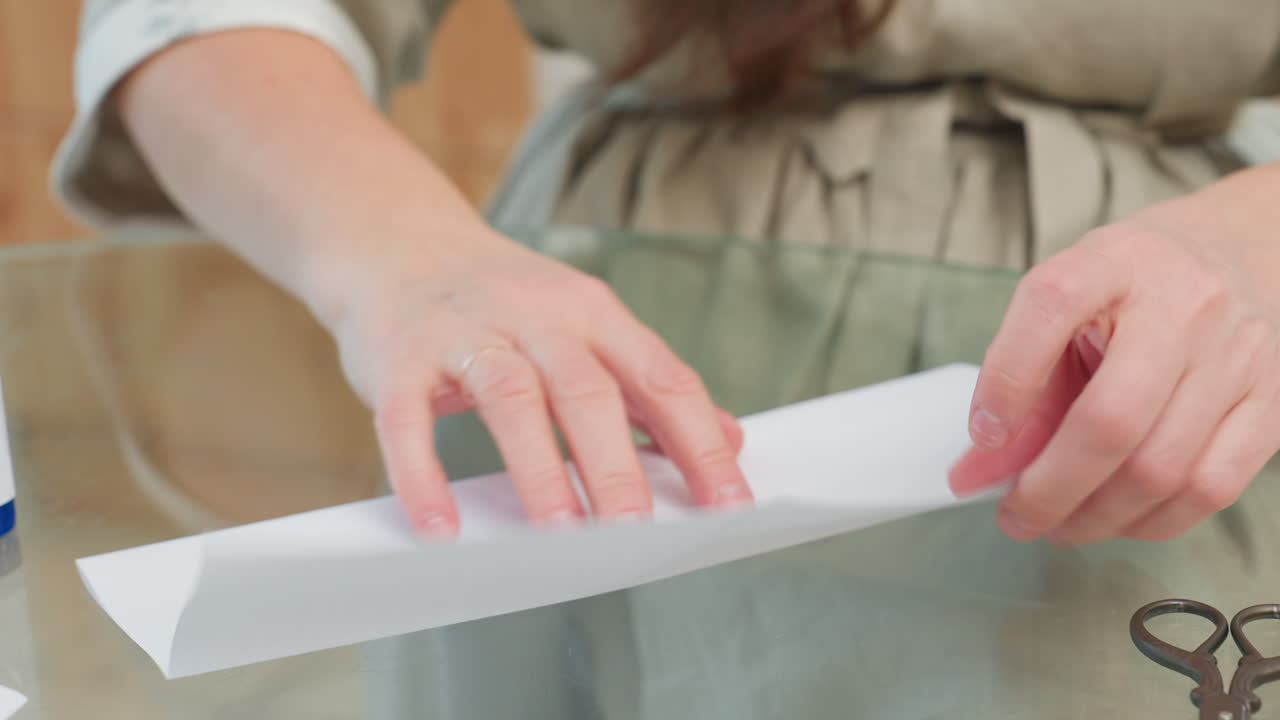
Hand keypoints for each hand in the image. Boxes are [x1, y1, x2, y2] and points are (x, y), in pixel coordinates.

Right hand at [327, 225, 751, 538]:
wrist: (400, 242)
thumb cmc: (505, 301)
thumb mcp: (586, 325)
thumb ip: (651, 385)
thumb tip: (731, 438)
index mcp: (593, 313)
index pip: (662, 378)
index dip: (701, 442)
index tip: (730, 503)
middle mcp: (536, 316)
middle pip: (587, 390)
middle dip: (617, 465)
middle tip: (638, 534)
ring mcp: (466, 333)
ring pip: (510, 399)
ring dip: (538, 469)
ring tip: (560, 535)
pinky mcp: (400, 358)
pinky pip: (409, 419)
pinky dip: (424, 474)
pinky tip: (442, 527)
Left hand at [948, 196, 1279, 543]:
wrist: (1244, 253)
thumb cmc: (1132, 289)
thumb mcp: (1066, 304)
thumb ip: (1017, 379)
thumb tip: (973, 474)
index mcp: (1112, 263)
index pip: (1051, 306)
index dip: (1007, 380)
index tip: (982, 436)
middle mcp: (1182, 305)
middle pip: (1112, 419)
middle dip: (1050, 488)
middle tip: (1016, 518)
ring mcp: (1237, 356)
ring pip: (1162, 468)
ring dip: (1096, 517)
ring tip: (1059, 526)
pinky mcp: (1271, 403)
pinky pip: (1212, 487)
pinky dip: (1154, 522)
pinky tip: (1119, 520)